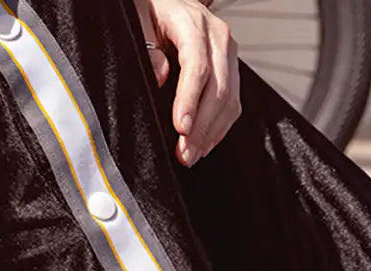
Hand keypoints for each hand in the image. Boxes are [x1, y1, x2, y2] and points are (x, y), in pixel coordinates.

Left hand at [132, 0, 240, 167]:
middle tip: (185, 154)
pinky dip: (220, 127)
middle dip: (202, 127)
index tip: (180, 128)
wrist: (170, 2)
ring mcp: (229, 54)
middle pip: (218, 89)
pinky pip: (233, 103)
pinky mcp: (232, 69)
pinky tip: (205, 143)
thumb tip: (160, 77)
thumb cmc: (150, 10)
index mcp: (193, 22)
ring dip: (212, 133)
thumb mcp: (137, 18)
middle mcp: (218, 37)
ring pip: (230, 101)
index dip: (190, 100)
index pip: (198, 66)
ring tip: (193, 154)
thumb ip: (146, 46)